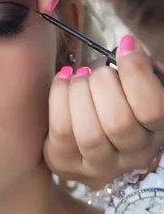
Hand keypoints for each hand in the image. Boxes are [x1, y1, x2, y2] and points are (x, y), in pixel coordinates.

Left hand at [43, 35, 163, 188]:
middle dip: (103, 83)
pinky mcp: (65, 164)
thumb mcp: (137, 84)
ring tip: (79, 76)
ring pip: (89, 133)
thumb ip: (139, 67)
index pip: (153, 109)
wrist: (87, 129)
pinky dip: (59, 97)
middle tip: (97, 70)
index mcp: (158, 131)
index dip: (137, 73)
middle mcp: (134, 156)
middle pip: (119, 123)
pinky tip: (64, 80)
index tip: (125, 47)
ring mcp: (99, 166)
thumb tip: (127, 47)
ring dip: (80, 92)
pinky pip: (62, 130)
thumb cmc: (117, 98)